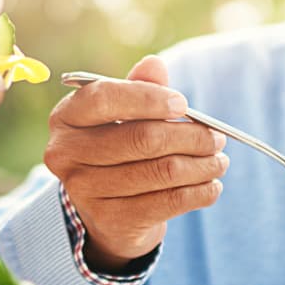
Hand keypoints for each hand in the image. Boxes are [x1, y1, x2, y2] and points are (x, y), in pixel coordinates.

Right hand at [44, 55, 227, 270]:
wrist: (107, 212)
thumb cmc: (117, 148)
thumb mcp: (123, 115)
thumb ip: (138, 87)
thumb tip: (154, 64)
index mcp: (65, 117)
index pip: (103, 99)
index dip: (147, 98)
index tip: (183, 104)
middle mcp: (66, 153)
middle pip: (140, 138)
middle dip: (189, 136)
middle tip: (217, 137)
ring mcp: (84, 190)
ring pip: (160, 171)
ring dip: (200, 165)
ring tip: (219, 160)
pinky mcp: (110, 220)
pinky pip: (166, 202)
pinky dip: (198, 192)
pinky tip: (211, 186)